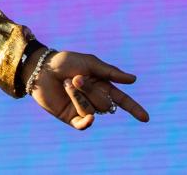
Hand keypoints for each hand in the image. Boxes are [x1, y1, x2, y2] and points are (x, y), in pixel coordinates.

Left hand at [27, 50, 148, 129]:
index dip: (134, 108)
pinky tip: (88, 118)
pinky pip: (84, 124)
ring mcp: (83, 109)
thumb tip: (133, 80)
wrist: (40, 68)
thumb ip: (110, 72)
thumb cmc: (64, 61)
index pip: (121, 99)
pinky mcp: (71, 118)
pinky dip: (86, 122)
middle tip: (75, 78)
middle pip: (104, 103)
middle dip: (90, 90)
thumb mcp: (89, 62)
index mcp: (102, 85)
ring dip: (79, 96)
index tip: (146, 118)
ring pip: (92, 110)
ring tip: (66, 84)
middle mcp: (94, 98)